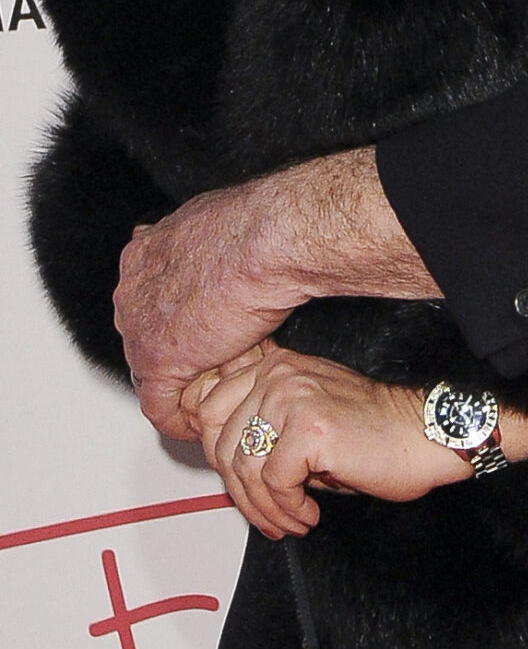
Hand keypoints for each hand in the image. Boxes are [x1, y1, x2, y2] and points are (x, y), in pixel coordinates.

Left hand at [115, 148, 440, 440]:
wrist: (272, 239)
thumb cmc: (264, 226)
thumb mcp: (225, 219)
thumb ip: (210, 239)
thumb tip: (228, 242)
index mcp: (146, 254)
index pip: (149, 304)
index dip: (179, 327)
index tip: (207, 341)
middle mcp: (133, 289)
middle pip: (146, 339)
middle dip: (180, 359)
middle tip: (217, 374)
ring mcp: (140, 326)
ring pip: (152, 374)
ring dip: (184, 389)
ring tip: (218, 402)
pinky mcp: (158, 359)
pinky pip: (158, 405)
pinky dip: (178, 421)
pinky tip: (202, 429)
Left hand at [184, 345, 467, 539]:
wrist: (426, 437)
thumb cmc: (375, 436)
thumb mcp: (308, 420)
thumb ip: (268, 429)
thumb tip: (228, 467)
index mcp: (275, 367)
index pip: (209, 411)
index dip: (216, 459)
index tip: (238, 489)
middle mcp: (279, 374)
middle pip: (221, 443)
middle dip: (238, 493)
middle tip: (265, 517)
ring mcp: (292, 396)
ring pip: (244, 467)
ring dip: (264, 508)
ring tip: (290, 522)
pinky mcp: (309, 426)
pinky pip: (273, 481)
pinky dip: (288, 509)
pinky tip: (309, 515)